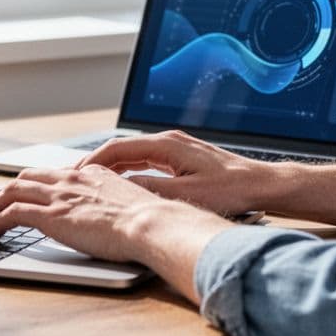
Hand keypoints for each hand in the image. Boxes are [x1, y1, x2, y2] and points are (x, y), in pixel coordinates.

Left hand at [0, 164, 230, 274]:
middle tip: (0, 206)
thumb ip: (119, 205)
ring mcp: (59, 196)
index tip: (31, 194)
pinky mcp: (49, 215)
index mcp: (93, 175)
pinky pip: (11, 214)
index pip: (56, 173)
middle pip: (27, 177)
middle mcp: (72, 179)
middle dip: (9, 191)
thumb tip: (121, 219)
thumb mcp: (134, 204)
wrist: (150, 224)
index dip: (38, 184)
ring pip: (11, 191)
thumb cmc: (151, 222)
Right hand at [76, 130, 283, 215]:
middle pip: (121, 148)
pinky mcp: (182, 157)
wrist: (262, 185)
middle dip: (95, 163)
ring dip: (110, 166)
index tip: (73, 175)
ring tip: (89, 181)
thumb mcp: (186, 195)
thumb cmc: (231, 190)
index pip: (118, 148)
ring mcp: (176, 147)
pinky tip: (119, 182)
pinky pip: (145, 158)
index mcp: (167, 145)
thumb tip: (120, 188)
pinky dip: (127, 168)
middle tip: (73, 178)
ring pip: (132, 153)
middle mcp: (169, 141)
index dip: (92, 162)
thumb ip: (150, 190)